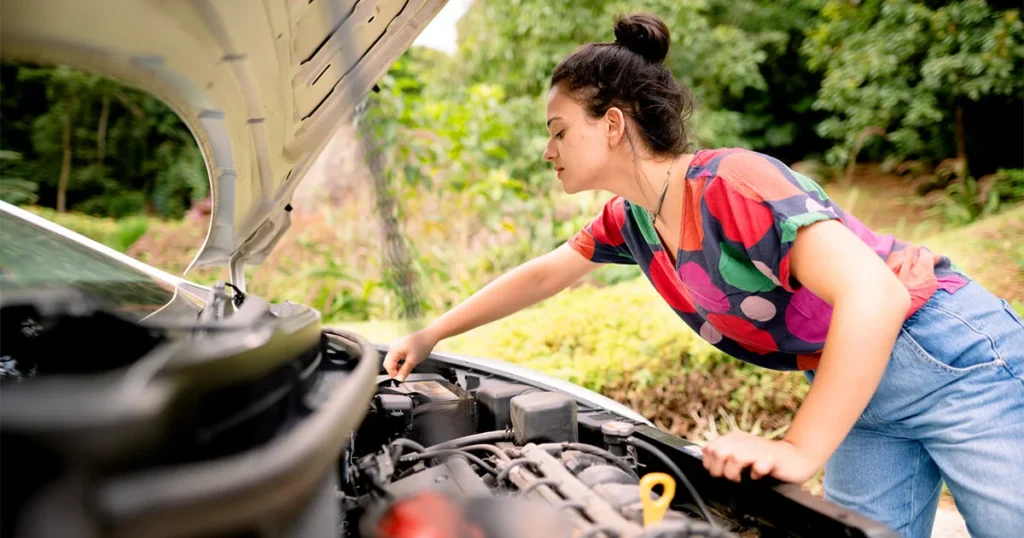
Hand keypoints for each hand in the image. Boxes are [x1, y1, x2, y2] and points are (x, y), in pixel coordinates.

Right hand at [382, 329, 438, 381]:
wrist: (429, 335)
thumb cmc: (422, 345)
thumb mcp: (413, 361)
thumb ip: (404, 371)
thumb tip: (399, 379)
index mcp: (394, 350)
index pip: (388, 366)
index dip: (393, 374)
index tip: (400, 379)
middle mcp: (393, 347)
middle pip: (388, 363)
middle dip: (394, 371)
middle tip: (402, 376)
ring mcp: (396, 345)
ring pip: (392, 360)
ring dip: (396, 366)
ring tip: (405, 370)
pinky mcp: (400, 345)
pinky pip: (396, 355)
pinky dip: (399, 361)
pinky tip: (406, 364)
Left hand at [701, 432, 820, 484]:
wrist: (795, 457)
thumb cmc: (766, 459)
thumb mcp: (741, 453)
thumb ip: (724, 454)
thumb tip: (706, 458)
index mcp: (734, 438)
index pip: (709, 449)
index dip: (710, 464)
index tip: (718, 473)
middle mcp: (744, 440)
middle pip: (718, 452)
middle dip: (719, 470)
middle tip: (729, 477)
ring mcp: (759, 448)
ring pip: (734, 458)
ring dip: (734, 473)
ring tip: (741, 478)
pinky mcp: (773, 458)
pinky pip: (759, 466)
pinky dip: (755, 473)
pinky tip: (757, 476)